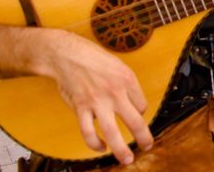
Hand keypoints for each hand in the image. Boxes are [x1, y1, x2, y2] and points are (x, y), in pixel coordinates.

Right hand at [38, 30, 152, 164]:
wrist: (66, 54)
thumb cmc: (93, 59)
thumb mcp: (118, 65)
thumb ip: (127, 85)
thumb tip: (136, 106)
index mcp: (128, 79)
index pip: (142, 106)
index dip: (140, 113)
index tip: (136, 115)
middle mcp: (115, 92)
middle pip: (136, 122)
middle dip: (144, 138)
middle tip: (147, 146)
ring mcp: (97, 102)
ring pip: (113, 133)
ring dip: (122, 150)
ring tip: (127, 159)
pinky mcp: (81, 108)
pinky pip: (89, 132)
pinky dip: (95, 144)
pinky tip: (101, 147)